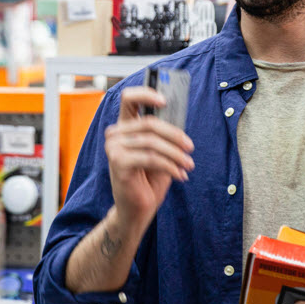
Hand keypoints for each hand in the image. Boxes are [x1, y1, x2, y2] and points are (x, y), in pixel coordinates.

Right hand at [104, 86, 193, 230]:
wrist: (137, 209)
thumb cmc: (149, 178)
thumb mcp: (161, 151)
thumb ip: (164, 133)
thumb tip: (179, 116)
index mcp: (124, 126)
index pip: (129, 99)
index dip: (146, 94)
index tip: (165, 101)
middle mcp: (115, 134)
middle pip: (149, 123)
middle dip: (175, 135)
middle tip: (190, 147)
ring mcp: (114, 148)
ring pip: (153, 143)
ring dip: (176, 155)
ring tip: (188, 165)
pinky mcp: (118, 163)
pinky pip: (151, 158)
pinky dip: (170, 166)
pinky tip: (181, 175)